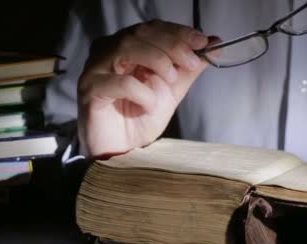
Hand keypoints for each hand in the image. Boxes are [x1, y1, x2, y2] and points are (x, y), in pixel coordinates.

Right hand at [78, 19, 215, 156]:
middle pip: (140, 34)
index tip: (203, 42)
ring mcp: (95, 69)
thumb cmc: (140, 119)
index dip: (178, 32)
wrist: (122, 152)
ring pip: (126, 48)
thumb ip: (189, 68)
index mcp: (127, 47)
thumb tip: (215, 44)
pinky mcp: (91, 90)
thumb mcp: (172, 91)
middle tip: (191, 62)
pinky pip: (119, 82)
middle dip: (171, 45)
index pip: (152, 28)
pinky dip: (141, 91)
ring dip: (156, 60)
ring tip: (170, 80)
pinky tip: (148, 106)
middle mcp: (107, 51)